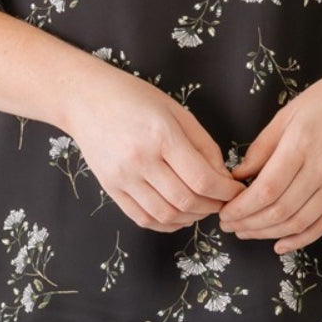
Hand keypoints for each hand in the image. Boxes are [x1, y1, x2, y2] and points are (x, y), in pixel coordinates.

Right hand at [68, 67, 244, 234]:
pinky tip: (179, 214)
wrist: (86, 99)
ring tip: (202, 207)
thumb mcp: (176, 111)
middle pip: (186, 201)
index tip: (236, 191)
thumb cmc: (135, 98)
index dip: (226, 192)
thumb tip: (222, 177)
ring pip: (166, 215)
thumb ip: (203, 144)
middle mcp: (140, 160)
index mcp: (161, 135)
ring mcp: (122, 177)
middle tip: (223, 201)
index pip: (202, 179)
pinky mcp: (110, 188)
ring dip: (192, 218)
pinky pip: (143, 218)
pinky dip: (167, 223)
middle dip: (212, 206)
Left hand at [216, 64, 321, 253]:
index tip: (224, 212)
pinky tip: (280, 244)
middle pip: (280, 210)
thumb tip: (239, 176)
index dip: (241, 208)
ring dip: (268, 234)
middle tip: (229, 225)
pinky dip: (301, 239)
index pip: (265, 189)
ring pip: (299, 222)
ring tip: (246, 233)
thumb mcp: (288, 113)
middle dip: (249, 224)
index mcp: (301, 144)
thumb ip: (262, 147)